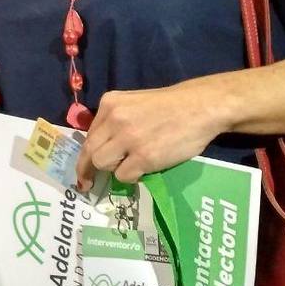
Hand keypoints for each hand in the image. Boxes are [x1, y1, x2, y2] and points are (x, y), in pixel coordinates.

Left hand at [74, 81, 226, 187]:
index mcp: (110, 103)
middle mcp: (114, 119)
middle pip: (90, 151)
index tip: (84, 167)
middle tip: (88, 183)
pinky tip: (142, 170)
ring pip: (102, 163)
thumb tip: (103, 144)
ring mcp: (128, 138)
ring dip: (112, 170)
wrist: (200, 107)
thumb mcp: (133, 103)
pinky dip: (130, 177)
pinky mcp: (144, 156)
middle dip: (86, 170)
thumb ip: (115, 120)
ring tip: (128, 167)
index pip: (89, 134)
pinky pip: (123, 175)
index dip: (86, 153)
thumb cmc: (170, 106)